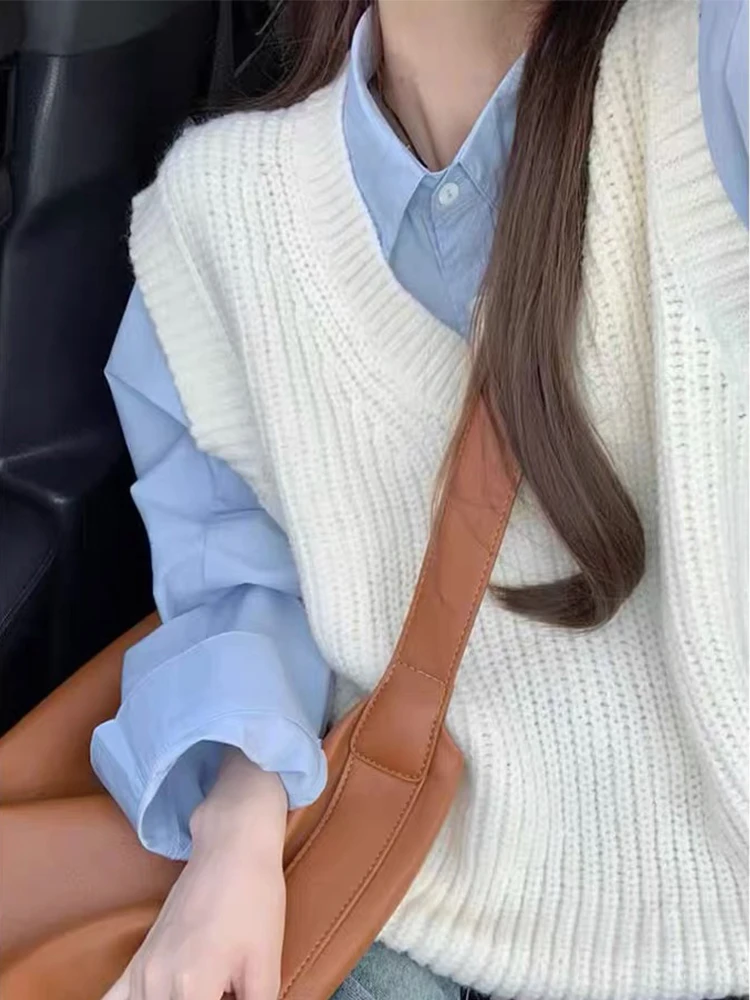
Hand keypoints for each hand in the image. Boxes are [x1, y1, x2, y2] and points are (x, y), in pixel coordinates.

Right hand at [102, 752, 287, 999]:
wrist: (231, 848)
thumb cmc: (254, 900)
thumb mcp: (266, 966)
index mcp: (192, 987)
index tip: (231, 996)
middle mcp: (156, 983)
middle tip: (222, 989)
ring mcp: (141, 971)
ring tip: (203, 987)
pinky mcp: (137, 961)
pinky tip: (150, 998)